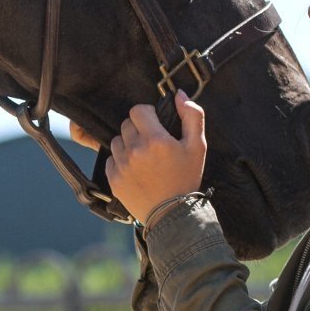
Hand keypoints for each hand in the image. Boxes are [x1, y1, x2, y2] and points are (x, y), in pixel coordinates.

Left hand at [105, 91, 206, 220]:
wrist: (172, 215)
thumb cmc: (186, 179)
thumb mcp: (198, 146)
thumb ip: (192, 116)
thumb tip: (179, 94)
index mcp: (156, 139)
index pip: (138, 110)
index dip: (147, 114)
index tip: (155, 124)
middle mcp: (135, 150)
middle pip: (126, 123)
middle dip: (138, 129)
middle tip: (152, 143)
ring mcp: (122, 165)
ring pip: (117, 140)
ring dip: (128, 144)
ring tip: (143, 157)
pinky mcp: (113, 178)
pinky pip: (111, 158)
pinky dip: (121, 160)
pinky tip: (136, 169)